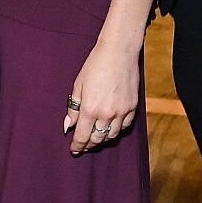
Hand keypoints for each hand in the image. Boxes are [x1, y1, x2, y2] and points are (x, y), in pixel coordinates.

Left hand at [64, 38, 140, 154]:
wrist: (119, 52)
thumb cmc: (96, 65)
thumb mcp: (78, 85)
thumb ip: (73, 108)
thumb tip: (68, 125)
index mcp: (90, 108)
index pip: (82, 136)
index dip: (77, 146)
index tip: (74, 150)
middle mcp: (107, 114)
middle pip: (97, 139)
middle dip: (89, 145)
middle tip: (83, 146)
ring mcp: (122, 111)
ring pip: (112, 135)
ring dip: (102, 139)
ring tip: (96, 138)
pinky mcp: (133, 107)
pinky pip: (125, 126)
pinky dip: (116, 130)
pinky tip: (111, 128)